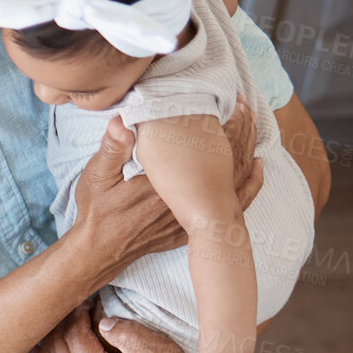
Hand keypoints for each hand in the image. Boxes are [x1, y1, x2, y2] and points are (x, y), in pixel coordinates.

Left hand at [30, 305, 192, 352]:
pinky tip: (43, 346)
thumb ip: (128, 333)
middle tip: (77, 306)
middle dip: (64, 321)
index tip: (87, 299)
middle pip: (56, 346)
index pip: (73, 335)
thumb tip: (102, 321)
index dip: (77, 312)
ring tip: (67, 320)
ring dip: (51, 336)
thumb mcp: (158, 350)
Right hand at [72, 102, 263, 278]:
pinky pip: (232, 206)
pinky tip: (256, 169)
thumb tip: (122, 122)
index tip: (231, 100)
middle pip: (228, 161)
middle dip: (241, 131)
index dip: (223, 121)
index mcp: (166, 184)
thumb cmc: (96, 213)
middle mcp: (185, 202)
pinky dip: (249, 185)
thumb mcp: (96, 177)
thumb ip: (112, 148)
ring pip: (235, 181)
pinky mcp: (192, 226)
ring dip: (247, 152)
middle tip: (246, 106)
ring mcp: (192, 217)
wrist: (97, 252)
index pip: (207, 148)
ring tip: (253, 128)